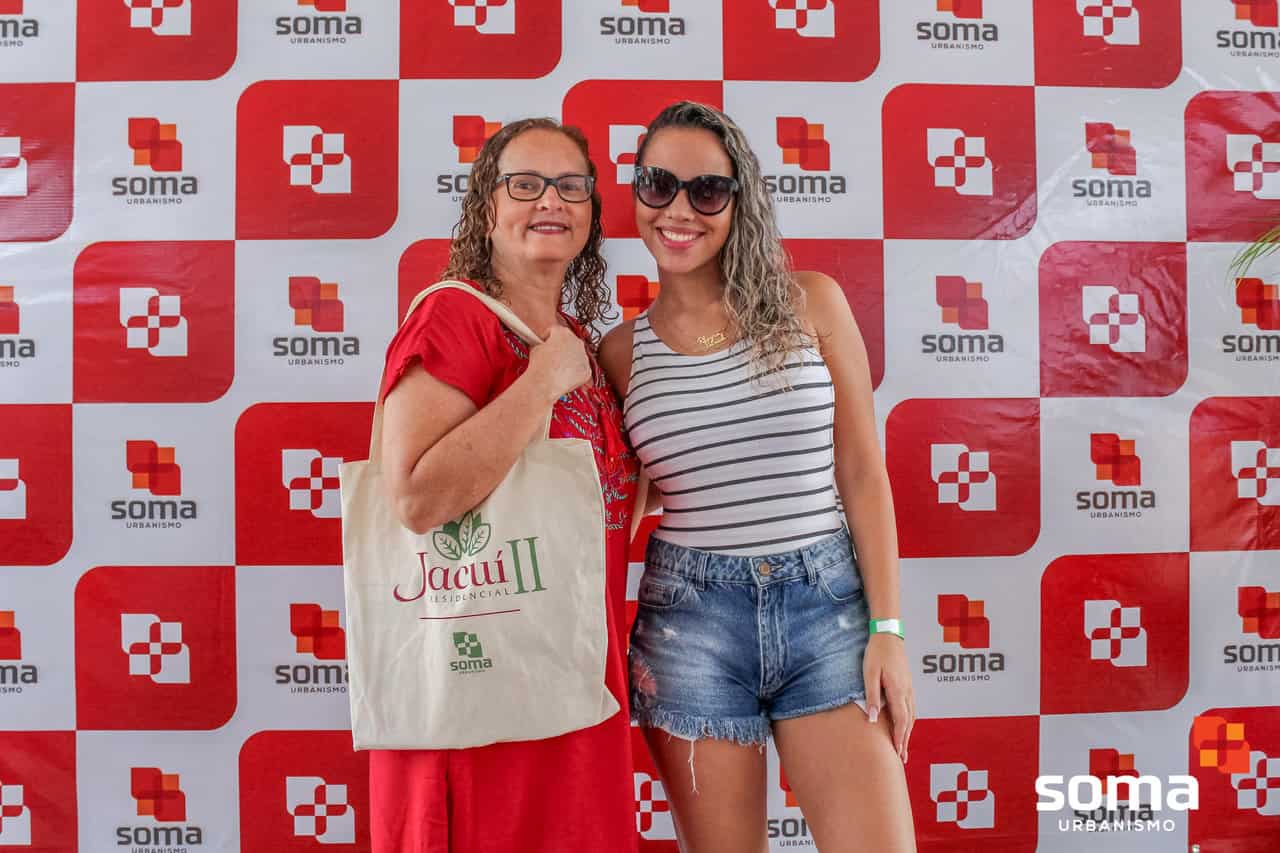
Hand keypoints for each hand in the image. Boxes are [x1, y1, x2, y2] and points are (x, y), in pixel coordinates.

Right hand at [528, 325, 590, 402]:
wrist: (546, 382)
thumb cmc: (540, 366)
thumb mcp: (535, 348)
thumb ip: (541, 343)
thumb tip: (541, 345)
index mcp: (563, 333)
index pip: (556, 331)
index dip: (548, 338)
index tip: (544, 343)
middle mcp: (577, 342)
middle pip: (569, 342)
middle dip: (561, 348)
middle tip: (551, 357)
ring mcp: (584, 356)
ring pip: (577, 356)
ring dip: (569, 360)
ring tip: (557, 369)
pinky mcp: (587, 370)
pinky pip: (581, 369)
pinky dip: (574, 372)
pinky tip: (564, 376)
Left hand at [864, 632, 914, 763]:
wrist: (888, 635)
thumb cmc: (877, 653)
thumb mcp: (869, 674)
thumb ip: (872, 696)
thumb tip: (873, 719)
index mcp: (897, 690)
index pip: (900, 721)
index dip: (899, 738)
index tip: (897, 753)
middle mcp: (907, 691)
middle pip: (908, 722)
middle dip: (905, 741)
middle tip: (902, 758)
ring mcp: (909, 688)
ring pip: (911, 715)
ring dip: (908, 732)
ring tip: (903, 747)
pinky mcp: (907, 684)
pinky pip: (911, 707)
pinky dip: (909, 721)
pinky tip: (906, 725)